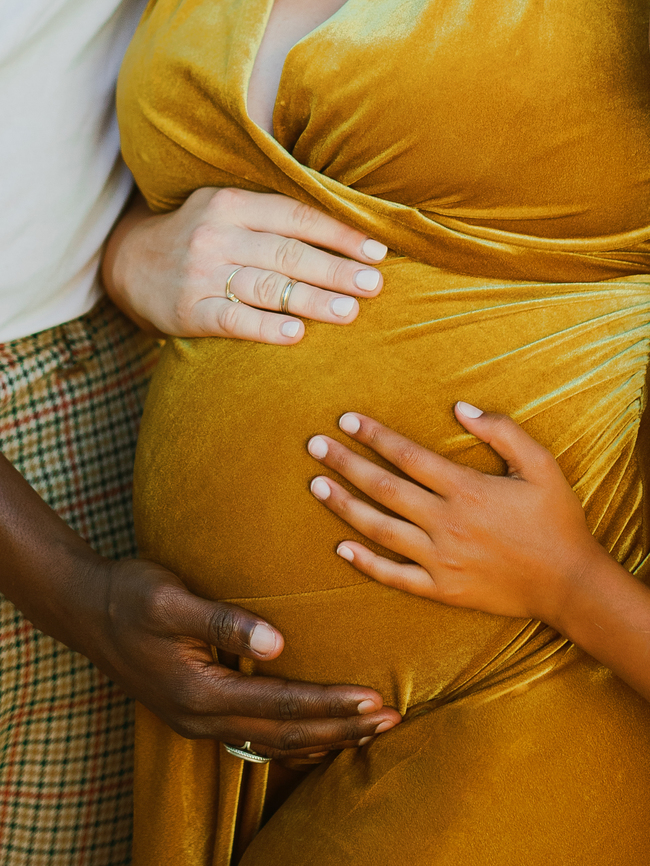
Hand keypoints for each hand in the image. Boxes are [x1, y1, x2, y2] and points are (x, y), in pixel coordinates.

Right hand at [79, 557, 399, 757]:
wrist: (87, 610)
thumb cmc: (131, 595)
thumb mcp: (171, 598)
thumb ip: (222, 623)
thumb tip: (276, 643)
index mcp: (199, 691)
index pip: (281, 705)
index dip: (330, 704)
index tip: (374, 700)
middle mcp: (201, 717)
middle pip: (286, 733)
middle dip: (341, 728)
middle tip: (390, 720)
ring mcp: (198, 720)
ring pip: (274, 741)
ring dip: (325, 737)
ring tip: (370, 730)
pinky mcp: (197, 713)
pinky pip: (257, 738)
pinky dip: (296, 740)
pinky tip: (320, 736)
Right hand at [102, 188, 386, 342]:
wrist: (129, 263)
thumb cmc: (200, 238)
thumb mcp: (228, 210)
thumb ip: (274, 216)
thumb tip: (346, 228)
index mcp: (232, 203)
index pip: (296, 216)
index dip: (339, 234)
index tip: (376, 251)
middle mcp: (217, 235)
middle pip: (287, 252)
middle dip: (335, 269)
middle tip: (373, 285)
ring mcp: (201, 274)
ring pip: (266, 286)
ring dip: (312, 300)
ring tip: (349, 312)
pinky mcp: (189, 310)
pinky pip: (233, 319)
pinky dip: (265, 327)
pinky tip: (296, 334)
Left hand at [306, 404, 606, 630]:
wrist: (570, 584)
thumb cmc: (557, 521)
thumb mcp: (542, 465)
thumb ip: (502, 432)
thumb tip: (460, 409)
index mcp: (466, 489)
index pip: (407, 456)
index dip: (374, 436)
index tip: (347, 421)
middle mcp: (445, 523)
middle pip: (383, 488)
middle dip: (344, 463)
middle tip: (315, 446)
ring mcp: (440, 559)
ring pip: (378, 529)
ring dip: (343, 506)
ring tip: (316, 486)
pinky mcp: (441, 589)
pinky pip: (394, 576)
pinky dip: (365, 563)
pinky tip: (340, 548)